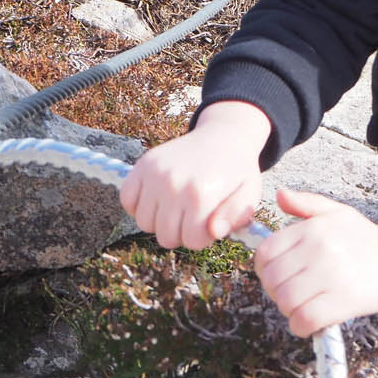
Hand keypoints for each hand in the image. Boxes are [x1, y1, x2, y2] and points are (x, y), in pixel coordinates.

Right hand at [119, 100, 270, 250]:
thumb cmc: (236, 170)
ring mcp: (155, 174)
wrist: (223, 135)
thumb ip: (236, 217)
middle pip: (165, 237)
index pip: (191, 241)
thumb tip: (214, 232)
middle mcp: (175, 184)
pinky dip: (139, 206)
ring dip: (160, 221)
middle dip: (181, 233)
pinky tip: (159, 199)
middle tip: (193, 216)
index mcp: (202, 194)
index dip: (202, 237)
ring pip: (144, 223)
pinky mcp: (142, 165)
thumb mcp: (250, 193)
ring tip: (177, 207)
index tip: (209, 224)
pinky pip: (127, 201)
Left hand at [255, 188, 377, 337]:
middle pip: (272, 280)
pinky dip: (301, 326)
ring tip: (303, 305)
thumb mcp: (337, 213)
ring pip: (285, 302)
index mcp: (314, 228)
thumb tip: (279, 195)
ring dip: (289, 310)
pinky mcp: (343, 301)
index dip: (264, 268)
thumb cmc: (365, 238)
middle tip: (292, 292)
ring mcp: (332, 275)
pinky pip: (304, 321)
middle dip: (276, 291)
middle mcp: (320, 249)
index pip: (266, 253)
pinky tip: (311, 321)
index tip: (277, 274)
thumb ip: (306, 203)